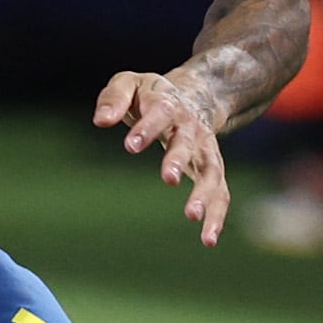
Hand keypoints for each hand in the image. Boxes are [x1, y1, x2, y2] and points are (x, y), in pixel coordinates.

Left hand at [98, 68, 237, 244]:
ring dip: (204, 193)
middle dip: (179, 159)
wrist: (194, 95)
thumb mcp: (128, 83)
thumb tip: (101, 121)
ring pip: (211, 170)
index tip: (130, 145)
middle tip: (169, 179)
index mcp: (168, 103)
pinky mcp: (212, 168)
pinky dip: (217, 215)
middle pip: (187, 142)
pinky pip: (221, 192)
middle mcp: (191, 127)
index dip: (146, 128)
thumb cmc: (150, 94)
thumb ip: (114, 98)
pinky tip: (208, 240)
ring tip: (192, 216)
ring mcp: (205, 149)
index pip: (159, 114)